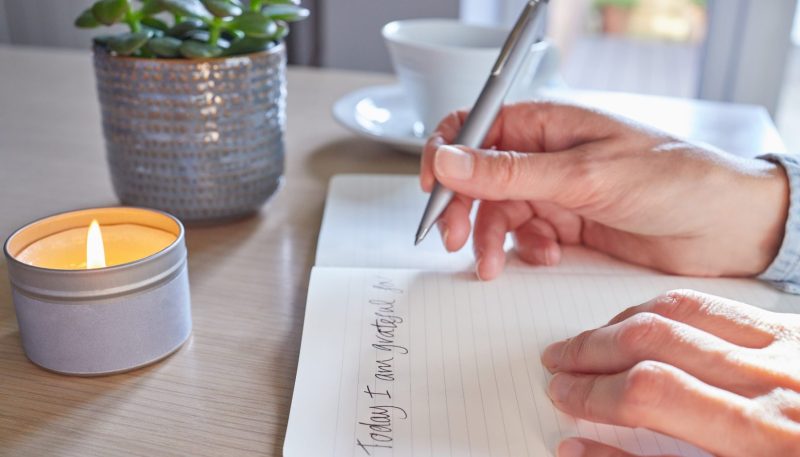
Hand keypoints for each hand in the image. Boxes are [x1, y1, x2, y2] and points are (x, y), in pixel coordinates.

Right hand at [420, 102, 789, 279]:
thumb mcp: (582, 175)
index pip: (473, 128)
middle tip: (453, 240)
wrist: (726, 227)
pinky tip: (547, 255)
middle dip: (462, 209)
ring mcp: (555, 191)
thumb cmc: (672, 178)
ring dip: (491, 239)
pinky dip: (525, 250)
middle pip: (478, 178)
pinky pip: (524, 236)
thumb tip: (447, 159)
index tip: (431, 190)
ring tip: (494, 265)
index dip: (444, 156)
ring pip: (497, 213)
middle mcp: (545, 154)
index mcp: (545, 123)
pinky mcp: (567, 224)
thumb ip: (509, 172)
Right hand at [541, 289, 799, 456]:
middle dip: (592, 350)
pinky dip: (668, 308)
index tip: (561, 397)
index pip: (649, 392)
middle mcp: (775, 381)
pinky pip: (718, 305)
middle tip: (557, 362)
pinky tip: (645, 318)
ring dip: (621, 322)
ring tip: (587, 339)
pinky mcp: (798, 332)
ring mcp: (789, 350)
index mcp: (763, 437)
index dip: (592, 394)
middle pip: (655, 342)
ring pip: (681, 312)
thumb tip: (582, 451)